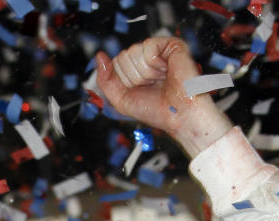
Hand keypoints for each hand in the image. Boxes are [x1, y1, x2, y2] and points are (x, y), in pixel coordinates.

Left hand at [96, 37, 231, 158]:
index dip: (124, 80)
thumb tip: (99, 57)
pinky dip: (154, 63)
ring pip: (134, 52)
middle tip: (152, 86)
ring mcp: (159, 52)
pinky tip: (165, 70)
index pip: (116, 64)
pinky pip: (148, 46)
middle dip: (133, 76)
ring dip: (145, 72)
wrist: (179, 116)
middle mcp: (148, 60)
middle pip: (123, 57)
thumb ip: (105, 80)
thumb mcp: (121, 100)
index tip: (140, 91)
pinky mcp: (172, 46)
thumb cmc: (155, 111)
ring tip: (160, 80)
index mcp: (137, 70)